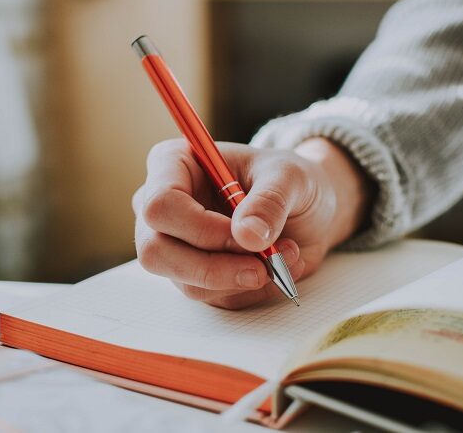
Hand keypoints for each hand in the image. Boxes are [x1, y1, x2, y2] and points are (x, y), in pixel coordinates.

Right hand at [132, 137, 373, 308]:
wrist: (306, 207)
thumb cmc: (288, 180)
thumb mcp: (290, 177)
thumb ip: (270, 201)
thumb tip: (248, 236)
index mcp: (173, 164)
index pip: (160, 205)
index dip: (200, 228)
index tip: (245, 235)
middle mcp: (163, 207)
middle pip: (156, 251)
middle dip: (214, 267)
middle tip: (262, 265)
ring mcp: (173, 245)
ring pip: (186, 281)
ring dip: (241, 278)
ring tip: (284, 254)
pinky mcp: (194, 275)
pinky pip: (213, 297)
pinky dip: (250, 289)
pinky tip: (276, 266)